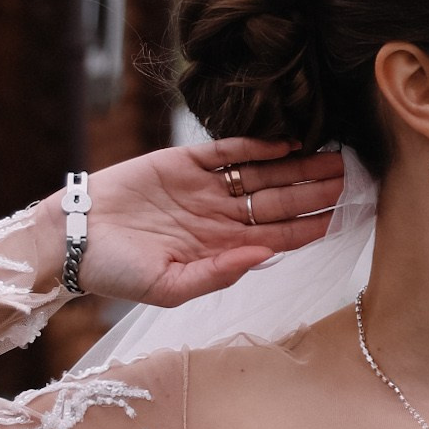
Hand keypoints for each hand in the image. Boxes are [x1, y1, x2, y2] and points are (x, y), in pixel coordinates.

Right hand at [39, 142, 345, 307]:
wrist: (72, 239)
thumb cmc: (118, 273)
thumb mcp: (170, 287)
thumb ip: (220, 272)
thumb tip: (266, 256)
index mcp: (222, 249)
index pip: (280, 236)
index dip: (315, 226)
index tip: (350, 217)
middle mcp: (220, 216)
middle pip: (280, 201)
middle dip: (317, 191)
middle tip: (356, 178)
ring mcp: (204, 187)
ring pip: (262, 173)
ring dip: (297, 166)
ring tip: (334, 157)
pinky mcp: (183, 161)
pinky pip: (227, 150)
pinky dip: (255, 144)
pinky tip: (287, 141)